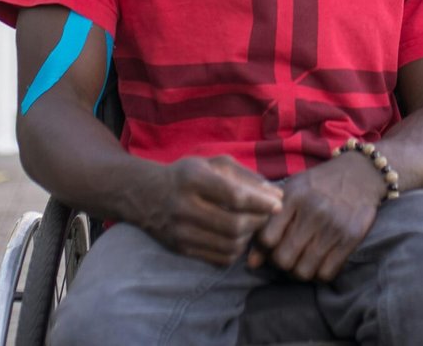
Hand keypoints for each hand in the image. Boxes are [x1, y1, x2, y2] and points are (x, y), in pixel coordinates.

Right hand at [138, 156, 283, 266]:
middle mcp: (184, 207)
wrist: (145, 195)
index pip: (234, 196)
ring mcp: (180, 232)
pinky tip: (237, 238)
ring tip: (253, 226)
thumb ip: (245, 176)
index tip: (277, 203)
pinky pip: (219, 258)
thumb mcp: (213, 164)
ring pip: (229, 245)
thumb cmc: (187, 175)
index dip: (260, 202)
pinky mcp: (180, 249)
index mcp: (193, 180)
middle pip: (234, 225)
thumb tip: (275, 195)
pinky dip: (236, 251)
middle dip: (258, 222)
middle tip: (268, 216)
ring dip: (249, 238)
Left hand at [249, 154, 382, 280]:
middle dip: (280, 263)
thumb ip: (269, 223)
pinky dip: (319, 274)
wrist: (360, 173)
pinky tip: (318, 262)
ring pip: (304, 271)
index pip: (266, 239)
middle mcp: (313, 212)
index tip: (269, 246)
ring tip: (301, 260)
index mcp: (294, 197)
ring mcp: (333, 227)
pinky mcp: (351, 239)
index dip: (263, 249)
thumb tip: (252, 263)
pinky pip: (327, 273)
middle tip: (285, 255)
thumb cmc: (319, 184)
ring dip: (299, 271)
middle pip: (283, 259)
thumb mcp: (292, 192)